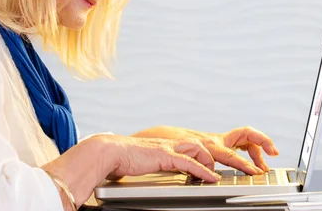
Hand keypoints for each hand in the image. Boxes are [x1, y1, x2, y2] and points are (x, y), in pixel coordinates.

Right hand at [100, 135, 220, 181]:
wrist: (109, 152)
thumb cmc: (118, 159)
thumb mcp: (136, 162)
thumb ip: (143, 165)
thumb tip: (138, 172)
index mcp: (161, 145)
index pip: (185, 144)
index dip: (196, 154)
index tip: (202, 165)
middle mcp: (166, 143)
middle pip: (196, 142)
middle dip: (207, 155)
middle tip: (211, 170)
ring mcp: (167, 148)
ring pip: (197, 149)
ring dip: (208, 162)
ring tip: (212, 175)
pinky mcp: (165, 156)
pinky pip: (190, 163)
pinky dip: (202, 170)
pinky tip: (209, 178)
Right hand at [131, 126, 278, 174]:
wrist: (116, 151)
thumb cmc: (139, 157)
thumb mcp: (168, 159)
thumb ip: (186, 163)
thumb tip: (201, 172)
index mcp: (189, 142)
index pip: (220, 143)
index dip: (241, 148)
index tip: (257, 159)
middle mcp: (187, 140)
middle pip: (223, 144)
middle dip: (247, 151)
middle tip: (263, 163)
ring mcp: (177, 146)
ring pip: (211, 152)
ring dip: (232, 163)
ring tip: (248, 172)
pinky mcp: (165, 155)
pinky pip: (189, 162)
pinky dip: (203, 170)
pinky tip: (213, 178)